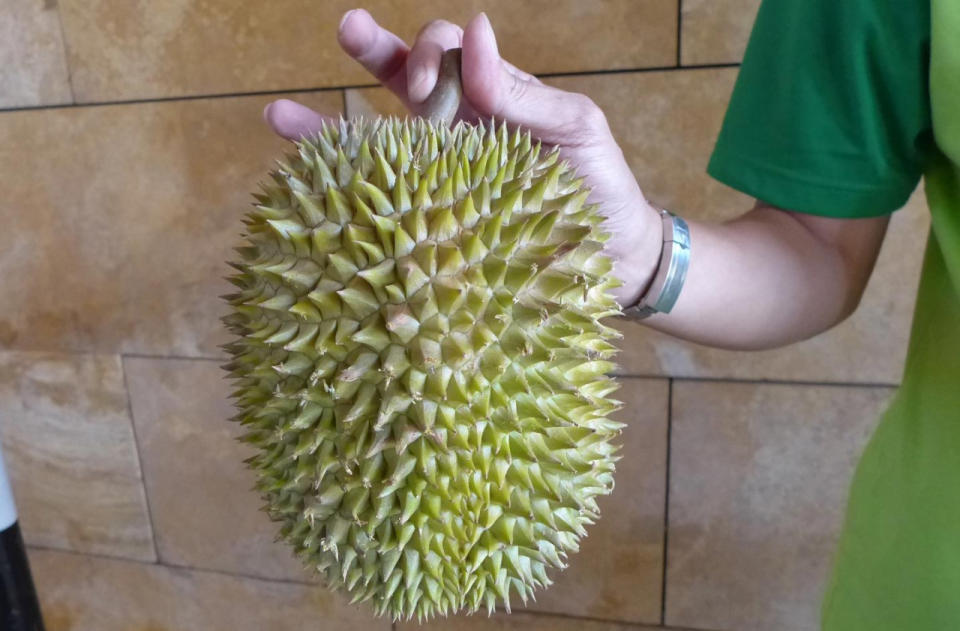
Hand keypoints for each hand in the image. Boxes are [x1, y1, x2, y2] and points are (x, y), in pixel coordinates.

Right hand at [263, 10, 661, 306]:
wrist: (611, 260)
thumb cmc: (600, 187)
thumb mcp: (576, 127)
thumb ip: (526, 91)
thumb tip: (477, 32)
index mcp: (495, 98)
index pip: (452, 52)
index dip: (436, 53)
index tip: (435, 83)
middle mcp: (461, 130)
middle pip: (405, 78)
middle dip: (376, 51)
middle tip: (350, 30)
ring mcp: (443, 173)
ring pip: (378, 136)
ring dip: (329, 122)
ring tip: (278, 114)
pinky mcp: (434, 217)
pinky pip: (382, 195)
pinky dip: (342, 186)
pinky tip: (303, 180)